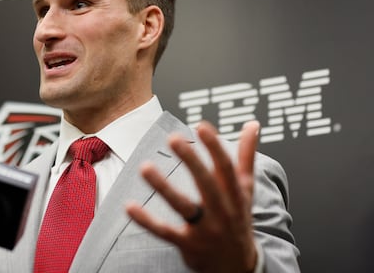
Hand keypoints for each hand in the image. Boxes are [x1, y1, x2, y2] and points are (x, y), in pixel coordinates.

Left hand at [125, 120, 259, 272]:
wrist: (238, 268)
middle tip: (173, 138)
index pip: (226, 168)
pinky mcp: (188, 245)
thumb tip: (253, 124)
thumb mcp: (246, 190)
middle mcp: (222, 211)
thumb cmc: (238, 220)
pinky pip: (164, 232)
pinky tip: (130, 206)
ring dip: (163, 187)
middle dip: (191, 161)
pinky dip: (147, 221)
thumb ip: (247, 156)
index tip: (202, 127)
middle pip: (207, 184)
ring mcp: (205, 230)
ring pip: (183, 206)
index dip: (215, 147)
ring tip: (145, 167)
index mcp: (235, 194)